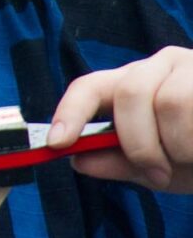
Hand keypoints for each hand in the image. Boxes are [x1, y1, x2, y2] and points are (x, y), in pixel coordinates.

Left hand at [48, 46, 192, 192]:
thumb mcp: (162, 167)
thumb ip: (120, 162)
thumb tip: (77, 161)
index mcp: (135, 83)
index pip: (89, 86)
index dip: (68, 112)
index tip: (57, 143)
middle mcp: (160, 65)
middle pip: (128, 93)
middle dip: (138, 142)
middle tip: (158, 172)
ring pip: (169, 103)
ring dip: (180, 146)